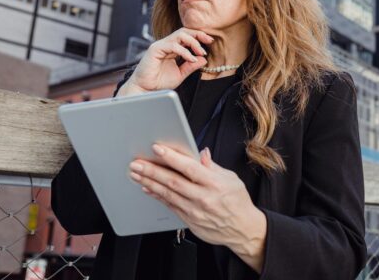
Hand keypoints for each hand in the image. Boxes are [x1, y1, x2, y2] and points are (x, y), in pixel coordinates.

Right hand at [118, 28, 213, 95]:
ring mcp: (160, 45)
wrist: (145, 90)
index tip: (210, 41)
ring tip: (201, 52)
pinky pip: (173, 46)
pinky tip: (191, 59)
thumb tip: (203, 59)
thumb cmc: (159, 82)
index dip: (199, 36)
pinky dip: (184, 52)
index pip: (187, 35)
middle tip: (209, 41)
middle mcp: (166, 44)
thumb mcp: (180, 74)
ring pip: (179, 35)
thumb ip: (191, 66)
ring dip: (193, 42)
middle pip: (184, 31)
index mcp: (172, 48)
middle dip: (198, 34)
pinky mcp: (155, 49)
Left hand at [128, 144, 266, 272]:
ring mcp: (194, 211)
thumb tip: (201, 153)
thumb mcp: (231, 179)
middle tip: (137, 163)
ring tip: (136, 174)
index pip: (189, 168)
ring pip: (167, 194)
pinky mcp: (189, 221)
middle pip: (173, 182)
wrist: (242, 230)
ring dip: (149, 183)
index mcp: (215, 184)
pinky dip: (157, 196)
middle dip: (152, 171)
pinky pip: (170, 206)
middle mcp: (203, 197)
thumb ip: (213, 166)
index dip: (172, 158)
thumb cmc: (238, 202)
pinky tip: (147, 188)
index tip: (157, 149)